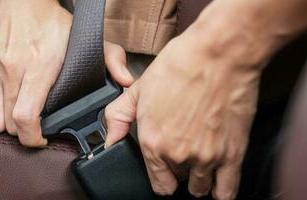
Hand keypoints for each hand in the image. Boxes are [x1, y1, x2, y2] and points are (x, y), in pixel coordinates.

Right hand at [0, 0, 133, 146]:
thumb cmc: (51, 21)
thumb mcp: (86, 38)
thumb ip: (111, 59)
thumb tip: (126, 81)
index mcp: (38, 67)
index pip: (25, 118)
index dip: (33, 138)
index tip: (42, 138)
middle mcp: (10, 70)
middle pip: (8, 125)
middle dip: (23, 133)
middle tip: (35, 127)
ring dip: (5, 126)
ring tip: (19, 118)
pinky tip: (4, 107)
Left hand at [103, 10, 269, 199]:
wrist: (218, 54)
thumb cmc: (180, 66)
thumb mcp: (138, 90)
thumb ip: (118, 118)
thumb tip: (109, 140)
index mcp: (152, 142)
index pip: (158, 183)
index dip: (162, 177)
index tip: (167, 169)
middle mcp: (177, 155)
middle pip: (180, 182)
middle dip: (181, 170)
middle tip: (185, 150)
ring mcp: (206, 157)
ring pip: (202, 189)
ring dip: (201, 178)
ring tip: (203, 158)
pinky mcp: (232, 154)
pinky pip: (227, 192)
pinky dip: (222, 189)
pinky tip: (219, 177)